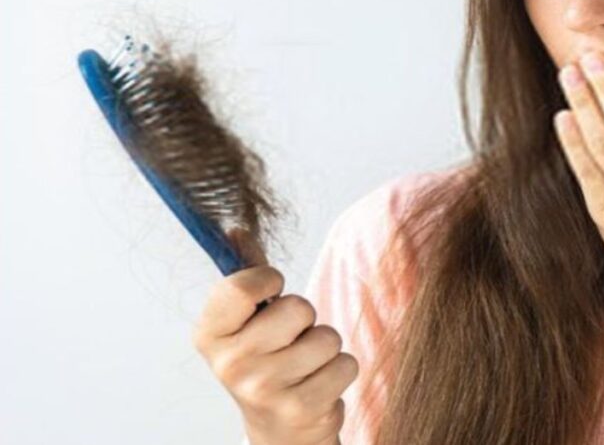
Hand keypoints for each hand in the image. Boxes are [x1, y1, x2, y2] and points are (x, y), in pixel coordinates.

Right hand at [191, 228, 357, 444]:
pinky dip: (340, 370)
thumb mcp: (248, 319)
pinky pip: (345, 364)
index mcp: (209, 334)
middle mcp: (229, 365)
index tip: (273, 288)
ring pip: (327, 336)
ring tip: (306, 363)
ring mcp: (263, 390)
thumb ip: (246, 273)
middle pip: (297, 308)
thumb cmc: (266, 359)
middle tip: (291, 338)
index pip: (240, 287)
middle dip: (305, 318)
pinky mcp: (299, 409)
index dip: (268, 278)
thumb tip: (237, 228)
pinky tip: (318, 383)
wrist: (278, 428)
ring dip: (325, 346)